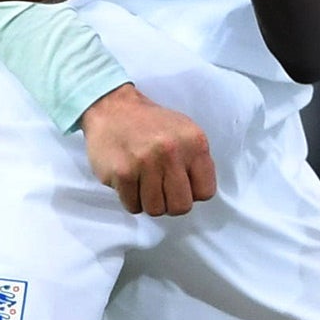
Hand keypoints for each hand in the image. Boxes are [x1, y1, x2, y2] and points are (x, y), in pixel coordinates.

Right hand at [78, 83, 217, 215]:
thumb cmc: (150, 124)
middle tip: (161, 188)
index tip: (181, 185)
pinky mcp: (123, 173)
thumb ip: (196, 161)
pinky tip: (129, 181)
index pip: (206, 192)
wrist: (113, 108)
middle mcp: (172, 152)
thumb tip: (196, 194)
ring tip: (143, 182)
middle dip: (170, 203)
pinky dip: (131, 199)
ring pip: (156, 210)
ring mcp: (146, 163)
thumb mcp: (184, 132)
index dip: (192, 193)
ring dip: (149, 202)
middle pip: (181, 207)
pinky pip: (133, 206)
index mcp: (194, 142)